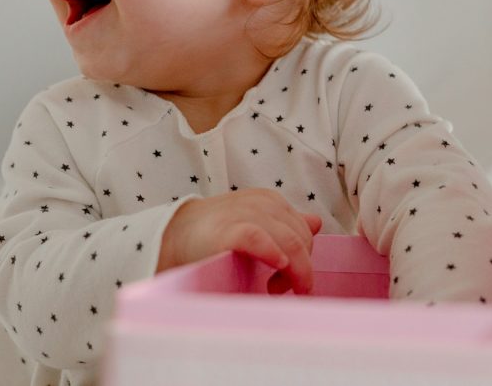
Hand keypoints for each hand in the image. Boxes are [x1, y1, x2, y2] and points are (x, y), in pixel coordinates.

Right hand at [157, 189, 322, 293]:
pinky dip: (273, 253)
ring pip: (290, 240)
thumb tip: (316, 223)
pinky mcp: (228, 230)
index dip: (305, 258)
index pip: (304, 231)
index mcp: (271, 201)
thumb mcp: (256, 223)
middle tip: (282, 291)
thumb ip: (286, 224)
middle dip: (301, 269)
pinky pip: (258, 238)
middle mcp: (262, 204)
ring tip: (276, 290)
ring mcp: (245, 214)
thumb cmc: (218, 233)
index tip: (293, 282)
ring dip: (293, 271)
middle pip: (301, 239)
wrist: (175, 234)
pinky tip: (277, 266)